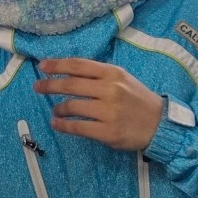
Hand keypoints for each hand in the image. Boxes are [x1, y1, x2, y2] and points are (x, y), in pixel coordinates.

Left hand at [35, 59, 162, 150]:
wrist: (159, 124)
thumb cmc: (137, 99)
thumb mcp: (123, 79)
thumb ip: (99, 75)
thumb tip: (69, 73)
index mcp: (113, 73)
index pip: (79, 65)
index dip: (58, 65)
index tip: (43, 66)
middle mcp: (110, 90)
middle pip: (71, 84)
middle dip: (50, 85)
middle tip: (37, 87)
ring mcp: (108, 112)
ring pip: (72, 106)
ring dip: (58, 108)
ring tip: (55, 111)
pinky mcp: (107, 132)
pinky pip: (78, 127)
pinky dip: (63, 126)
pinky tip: (58, 124)